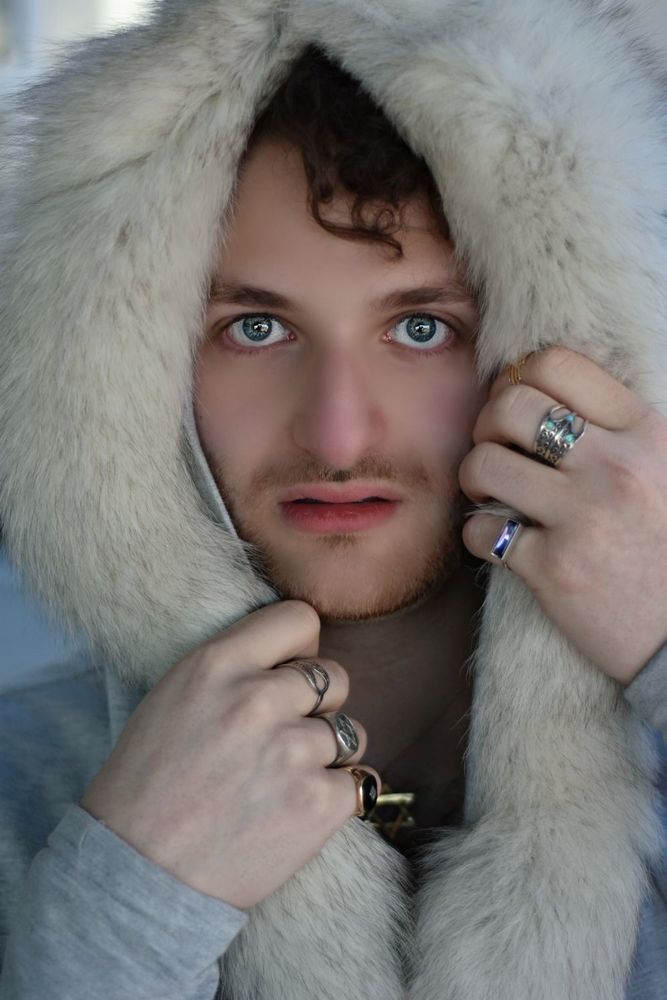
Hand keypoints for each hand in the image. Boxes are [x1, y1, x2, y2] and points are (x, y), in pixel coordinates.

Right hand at [80, 600, 375, 909]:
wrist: (136, 875)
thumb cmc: (146, 786)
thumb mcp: (173, 697)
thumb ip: (234, 668)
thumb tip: (295, 657)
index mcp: (217, 664)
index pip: (299, 619)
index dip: (301, 650)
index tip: (288, 676)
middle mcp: (258, 699)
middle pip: (334, 677)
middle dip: (317, 707)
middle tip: (281, 741)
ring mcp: (292, 751)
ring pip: (351, 732)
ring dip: (327, 757)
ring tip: (282, 784)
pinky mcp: (317, 804)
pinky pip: (361, 783)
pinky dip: (339, 799)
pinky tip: (300, 812)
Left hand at [458, 347, 666, 685]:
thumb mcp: (666, 469)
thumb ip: (618, 431)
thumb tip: (543, 395)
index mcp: (645, 433)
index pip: (557, 364)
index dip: (520, 379)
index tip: (518, 410)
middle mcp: (614, 467)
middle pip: (510, 405)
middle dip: (486, 424)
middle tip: (495, 449)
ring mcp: (582, 518)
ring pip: (484, 464)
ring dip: (475, 477)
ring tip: (493, 494)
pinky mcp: (553, 569)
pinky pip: (481, 531)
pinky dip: (479, 535)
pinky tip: (501, 541)